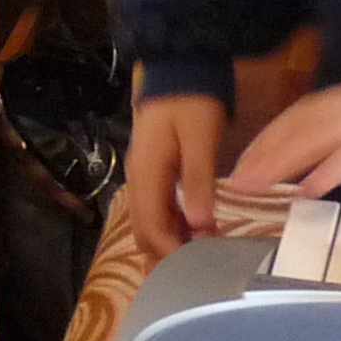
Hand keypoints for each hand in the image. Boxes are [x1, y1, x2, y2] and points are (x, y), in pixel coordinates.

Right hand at [125, 90, 226, 259]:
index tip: (201, 269)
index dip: (172, 254)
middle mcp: (138, 179)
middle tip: (200, 274)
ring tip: (202, 258)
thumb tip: (201, 226)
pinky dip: (173, 226)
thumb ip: (197, 181)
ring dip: (170, 243)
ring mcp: (143, 175)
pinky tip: (197, 232)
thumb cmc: (191, 100)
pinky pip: (157, 208)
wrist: (177, 67)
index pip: (150, 228)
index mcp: (146, 174)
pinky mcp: (153, 171)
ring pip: (149, 222)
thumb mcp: (199, 138)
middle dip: (167, 256)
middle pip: (144, 231)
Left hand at [231, 57, 340, 196]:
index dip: (277, 134)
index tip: (251, 158)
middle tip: (237, 178)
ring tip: (254, 183)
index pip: (310, 112)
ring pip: (320, 132)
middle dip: (267, 148)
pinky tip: (307, 189)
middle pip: (304, 120)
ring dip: (282, 159)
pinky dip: (328, 170)